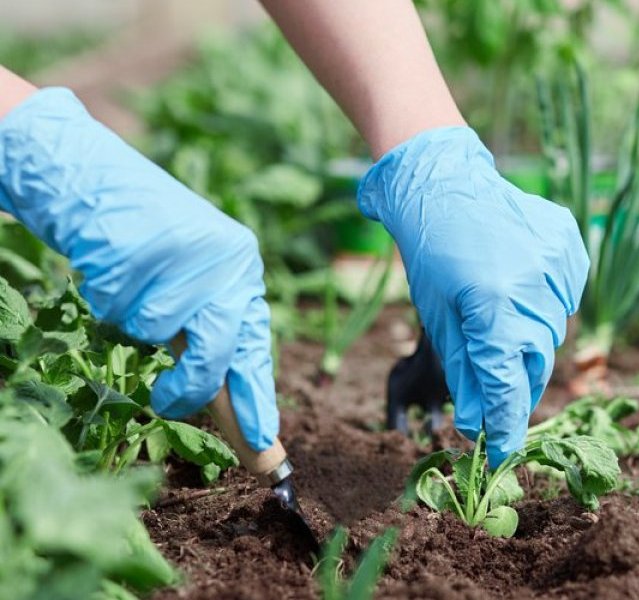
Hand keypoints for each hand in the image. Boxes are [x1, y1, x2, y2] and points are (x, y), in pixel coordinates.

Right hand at [0, 88, 277, 450]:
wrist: (94, 180)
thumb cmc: (144, 245)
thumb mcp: (191, 286)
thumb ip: (211, 336)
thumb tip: (228, 406)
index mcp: (244, 271)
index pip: (254, 347)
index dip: (256, 399)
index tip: (264, 446)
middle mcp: (230, 259)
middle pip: (218, 348)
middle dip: (190, 385)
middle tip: (166, 403)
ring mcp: (190, 252)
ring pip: (159, 328)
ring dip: (134, 321)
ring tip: (130, 283)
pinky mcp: (147, 244)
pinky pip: (121, 306)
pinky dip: (108, 297)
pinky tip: (111, 264)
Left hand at [359, 127, 587, 466]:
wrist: (444, 182)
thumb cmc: (431, 252)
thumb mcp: (439, 318)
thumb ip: (466, 371)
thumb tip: (480, 422)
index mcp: (491, 305)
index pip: (508, 384)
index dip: (506, 424)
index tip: (501, 451)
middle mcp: (531, 285)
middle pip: (536, 362)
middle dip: (516, 383)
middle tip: (499, 392)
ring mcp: (556, 262)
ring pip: (553, 330)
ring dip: (530, 339)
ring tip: (502, 316)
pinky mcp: (569, 245)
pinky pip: (566, 295)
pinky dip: (547, 303)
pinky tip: (520, 285)